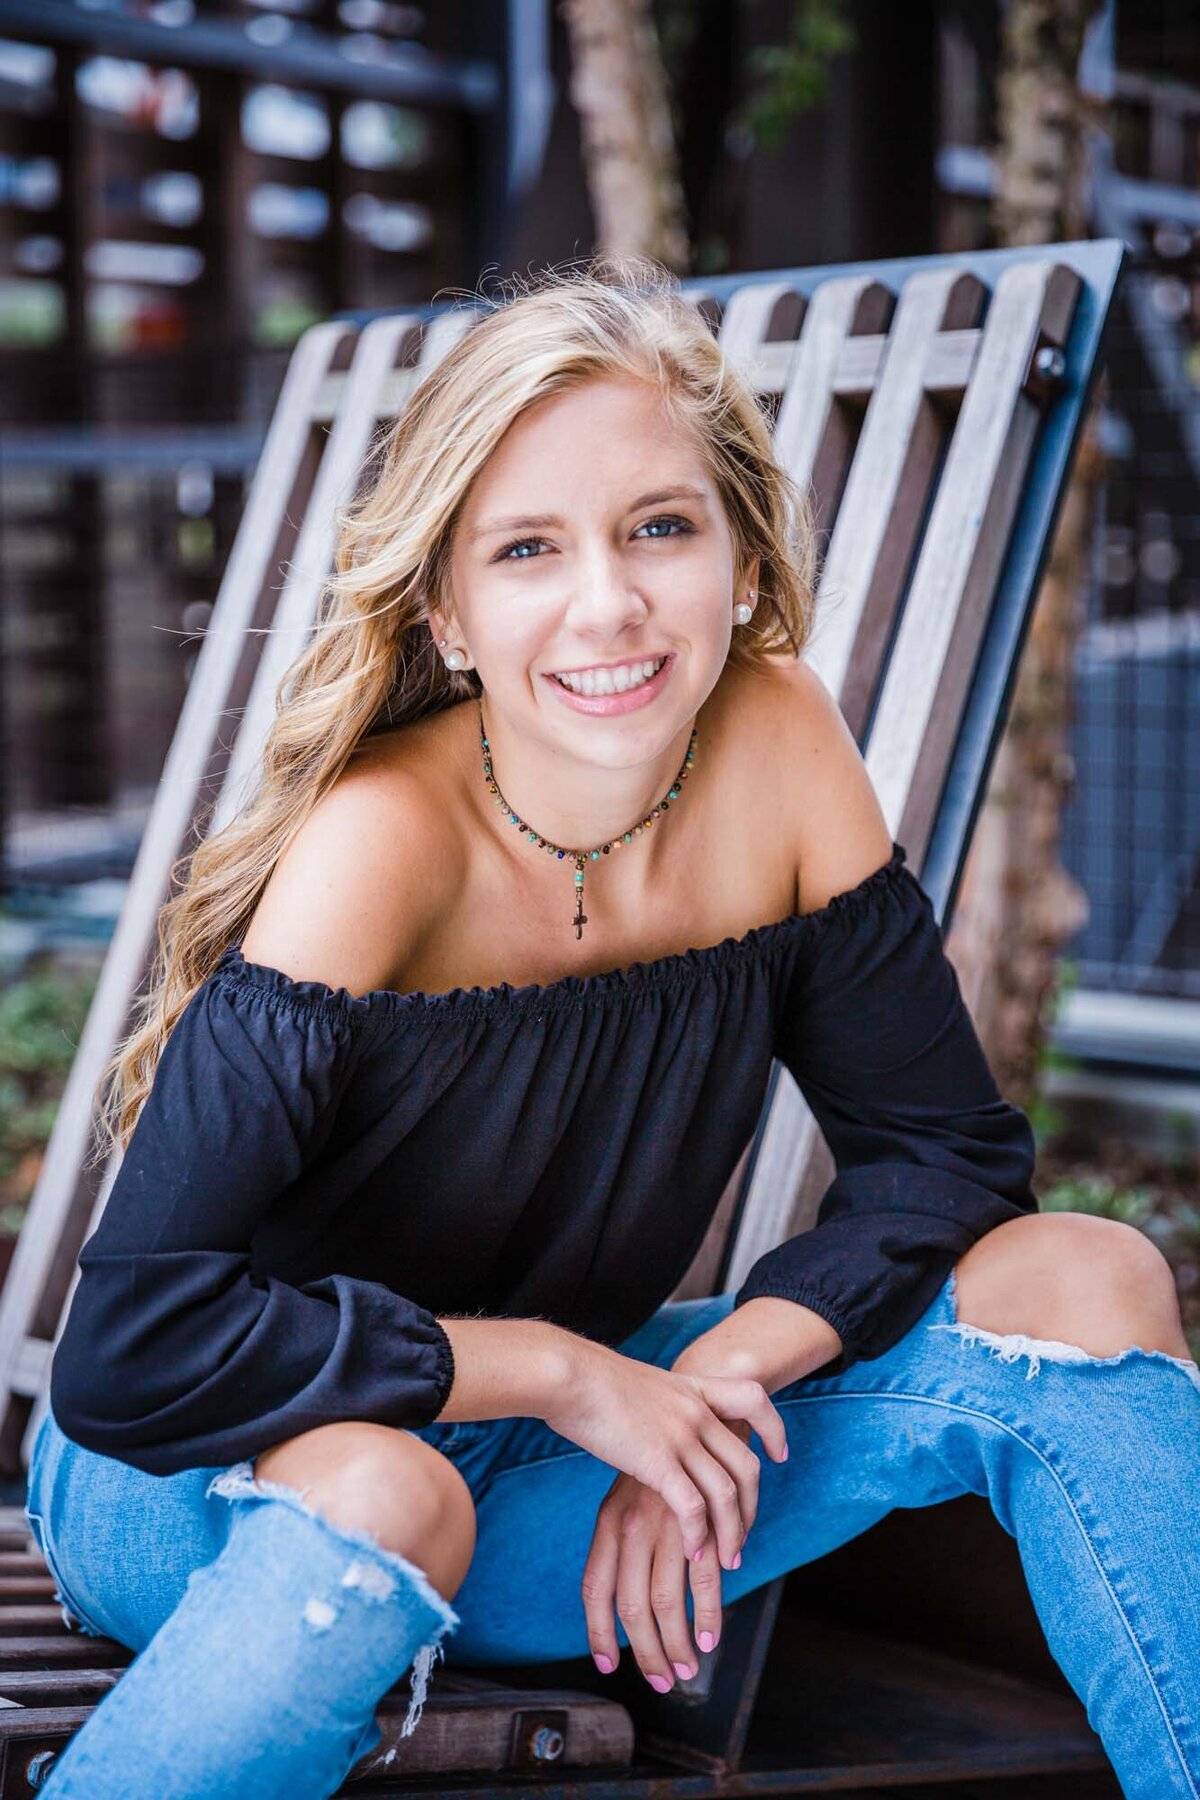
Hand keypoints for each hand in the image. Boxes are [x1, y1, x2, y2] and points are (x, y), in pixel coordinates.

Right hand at [544, 1341, 787, 1568]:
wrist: (570, 1375)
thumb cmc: (590, 1381)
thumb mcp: (640, 1385)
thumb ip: (658, 1405)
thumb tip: (654, 1422)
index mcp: (692, 1389)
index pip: (753, 1399)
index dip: (773, 1428)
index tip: (778, 1454)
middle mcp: (695, 1412)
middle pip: (746, 1465)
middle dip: (750, 1509)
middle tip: (742, 1540)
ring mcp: (680, 1436)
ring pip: (726, 1493)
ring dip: (731, 1533)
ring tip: (727, 1561)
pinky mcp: (658, 1460)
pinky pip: (692, 1506)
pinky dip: (698, 1534)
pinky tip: (692, 1553)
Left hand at [582, 1419, 754, 1688]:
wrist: (693, 1391)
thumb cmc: (657, 1448)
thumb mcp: (627, 1488)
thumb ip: (624, 1534)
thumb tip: (624, 1588)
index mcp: (609, 1519)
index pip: (595, 1587)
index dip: (599, 1630)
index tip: (609, 1663)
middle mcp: (632, 1524)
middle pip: (632, 1606)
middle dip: (649, 1652)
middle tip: (664, 1681)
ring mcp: (665, 1521)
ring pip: (668, 1599)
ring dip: (681, 1641)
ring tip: (692, 1666)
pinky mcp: (699, 1515)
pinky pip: (704, 1573)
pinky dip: (710, 1609)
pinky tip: (713, 1631)